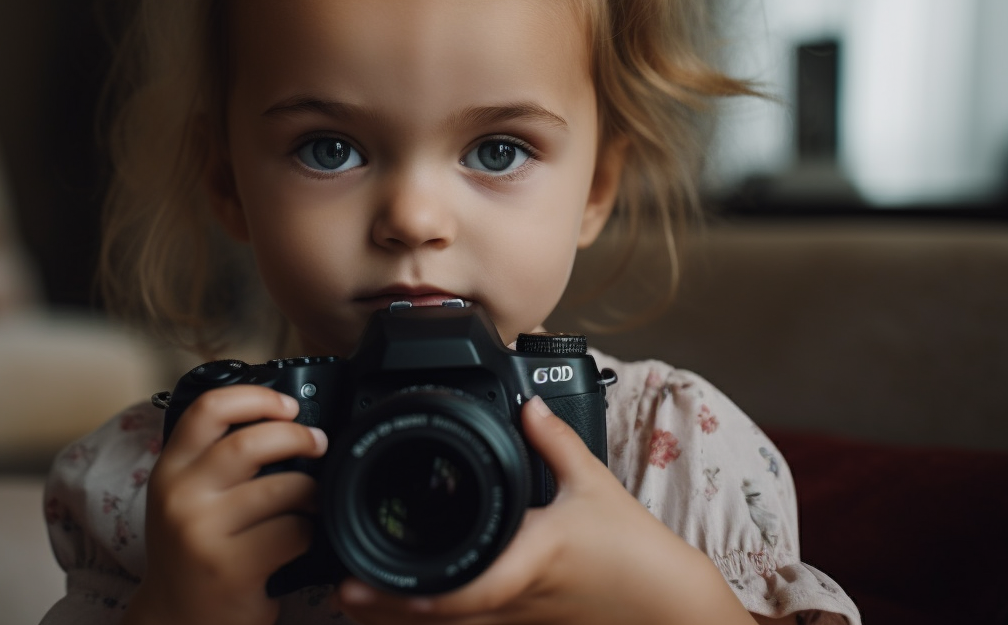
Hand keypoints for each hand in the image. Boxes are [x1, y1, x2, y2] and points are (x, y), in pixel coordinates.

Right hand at [124, 385, 328, 624]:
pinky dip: (309, 532)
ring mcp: (203, 533)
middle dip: (297, 436)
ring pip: (282, 488)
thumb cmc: (191, 552)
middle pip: (250, 444)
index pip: (207, 410)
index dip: (256, 397)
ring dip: (311, 490)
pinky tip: (301, 538)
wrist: (174, 620)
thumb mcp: (184, 498)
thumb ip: (213, 461)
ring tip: (313, 498)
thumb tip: (283, 422)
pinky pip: (291, 532)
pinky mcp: (231, 567)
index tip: (288, 405)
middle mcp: (180, 497)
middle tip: (318, 443)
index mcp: (170, 469)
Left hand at [336, 396, 756, 624]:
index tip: (367, 583)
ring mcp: (518, 620)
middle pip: (439, 618)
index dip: (413, 593)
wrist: (668, 607)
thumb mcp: (595, 485)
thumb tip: (530, 404)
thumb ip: (556, 441)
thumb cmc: (634, 552)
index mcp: (529, 561)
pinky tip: (406, 609)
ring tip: (355, 602)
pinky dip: (434, 620)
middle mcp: (516, 599)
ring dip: (400, 620)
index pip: (464, 588)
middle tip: (340, 590)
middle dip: (385, 609)